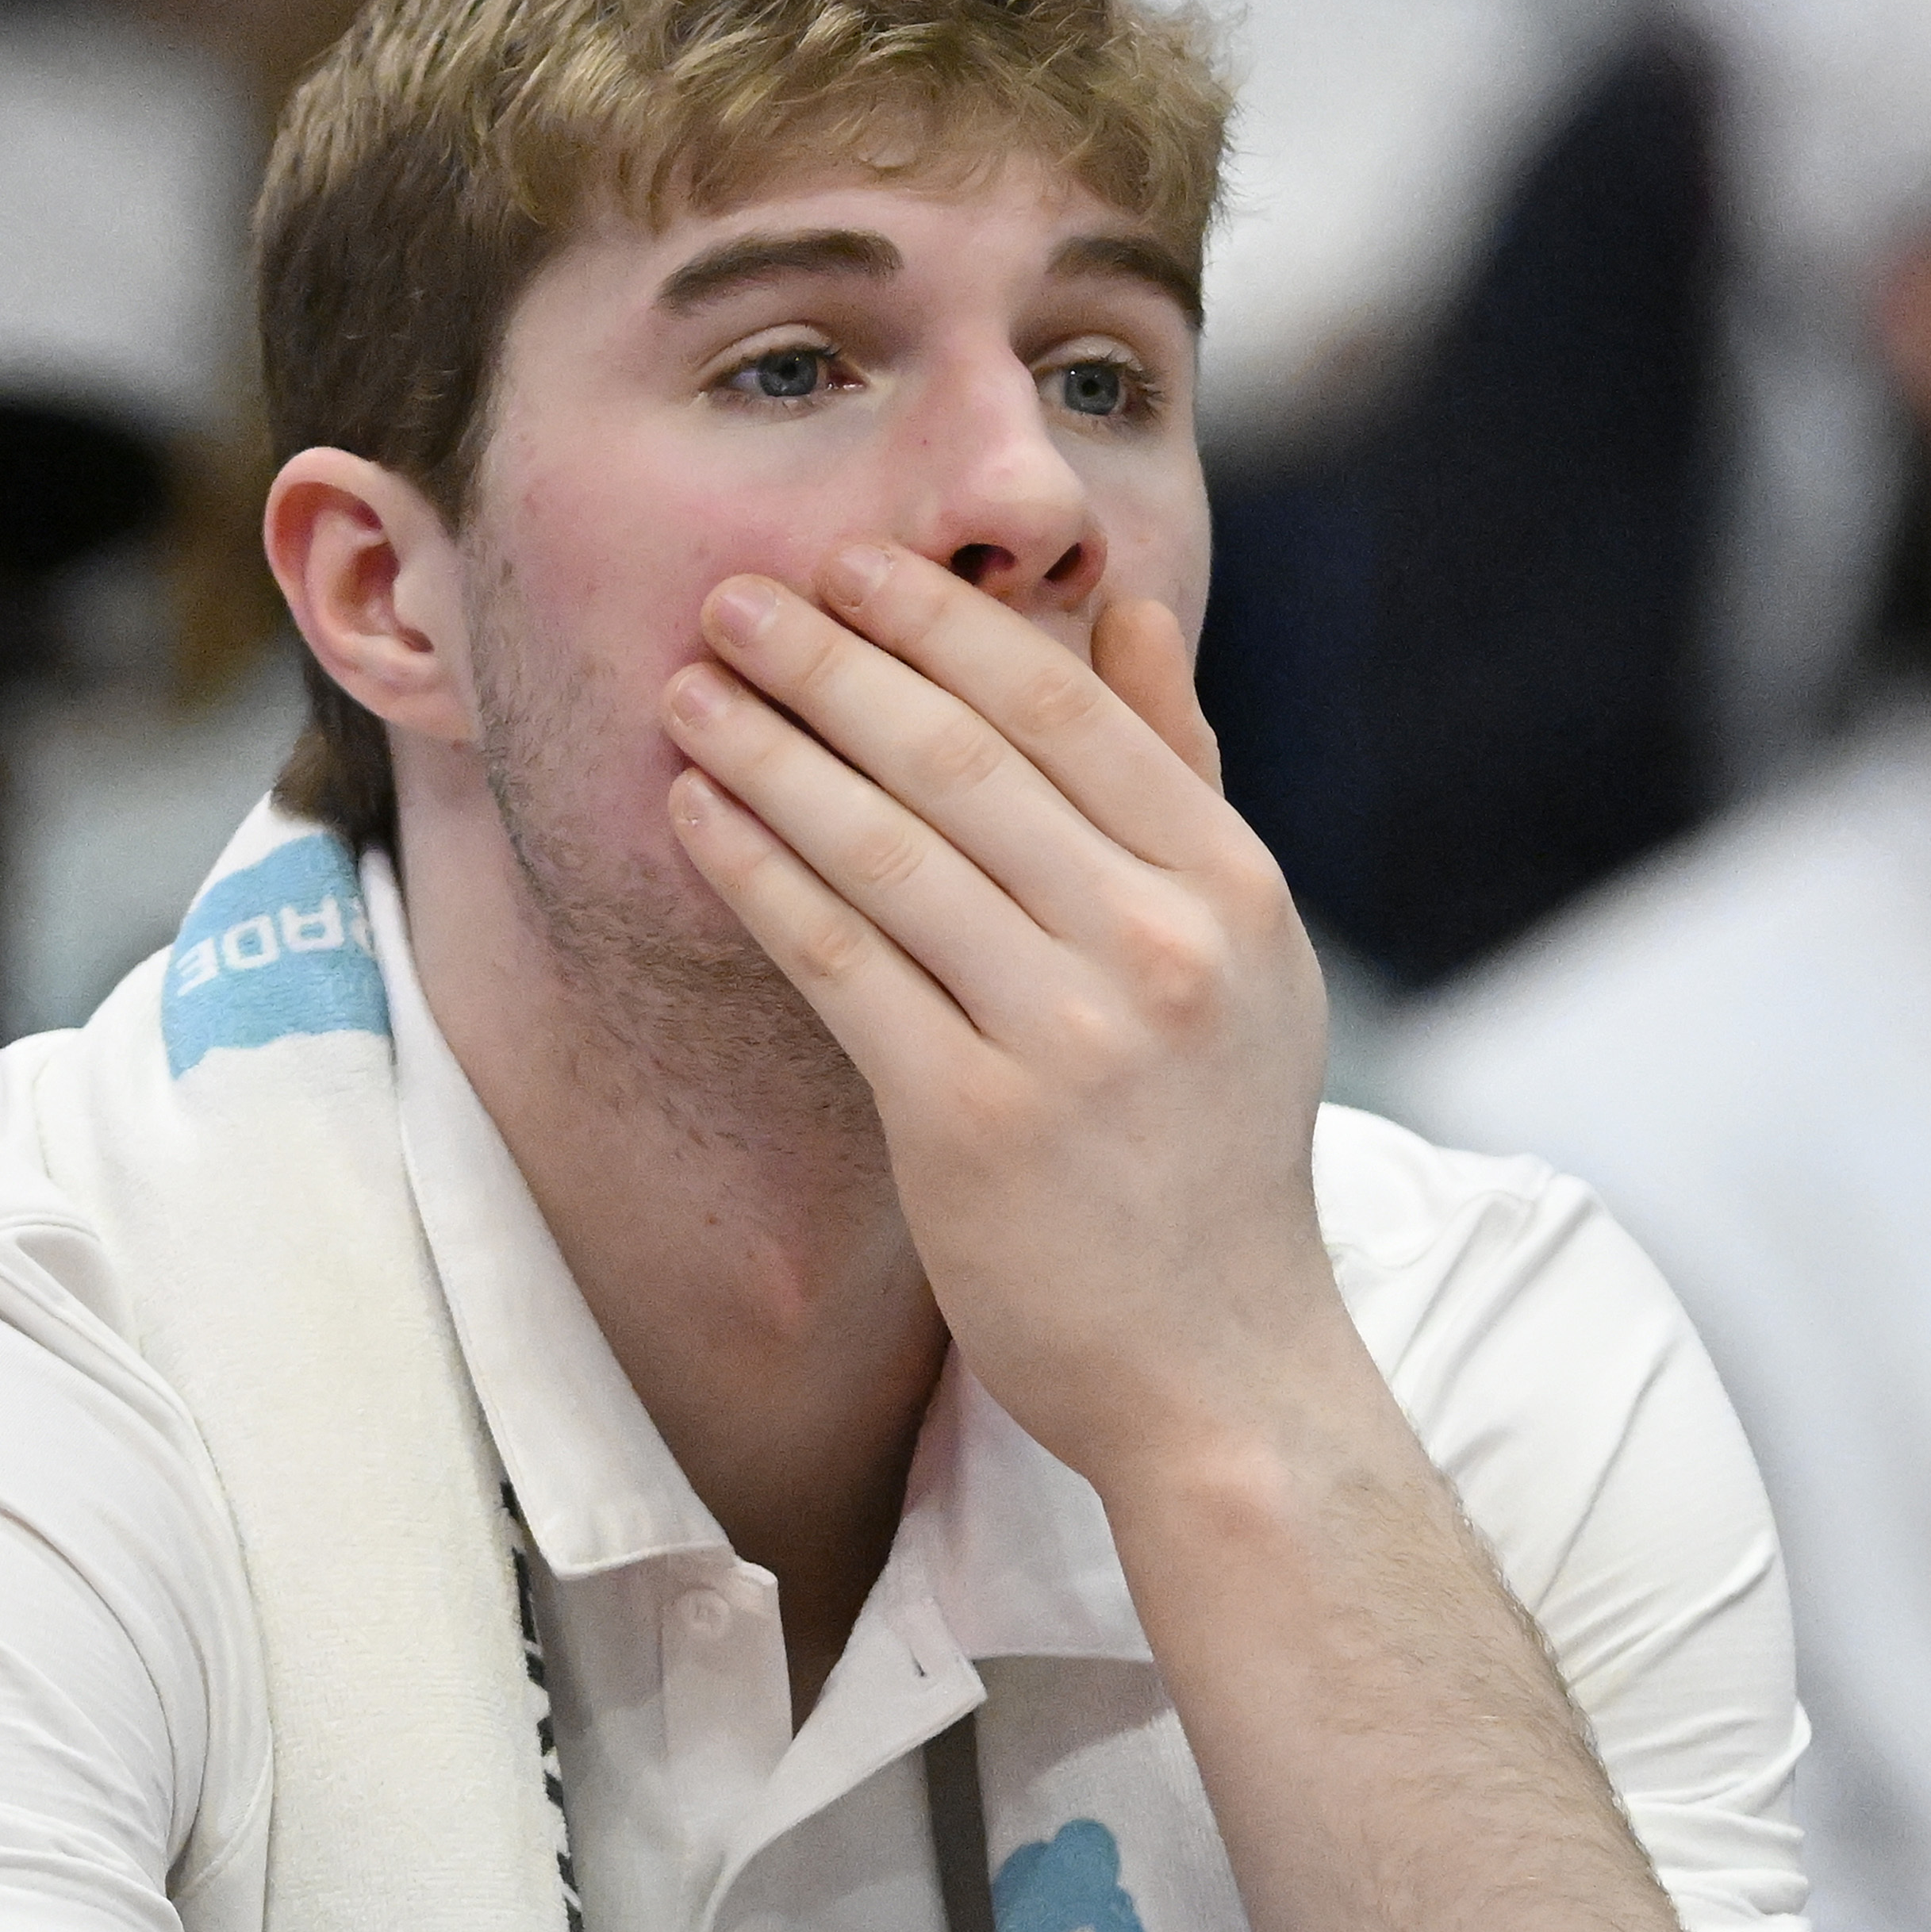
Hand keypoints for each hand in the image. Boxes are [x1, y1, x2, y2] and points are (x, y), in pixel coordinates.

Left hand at [660, 539, 1348, 1483]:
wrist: (1217, 1368)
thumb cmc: (1212, 1151)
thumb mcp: (1244, 952)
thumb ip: (1181, 779)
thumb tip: (1130, 610)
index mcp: (1229, 886)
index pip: (1069, 711)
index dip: (947, 623)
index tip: (852, 563)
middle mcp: (1159, 945)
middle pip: (965, 759)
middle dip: (834, 662)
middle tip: (734, 596)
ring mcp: (1068, 1037)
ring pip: (887, 848)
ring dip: (771, 754)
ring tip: (687, 692)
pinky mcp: (971, 1124)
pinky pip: (838, 961)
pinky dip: (758, 874)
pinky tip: (695, 817)